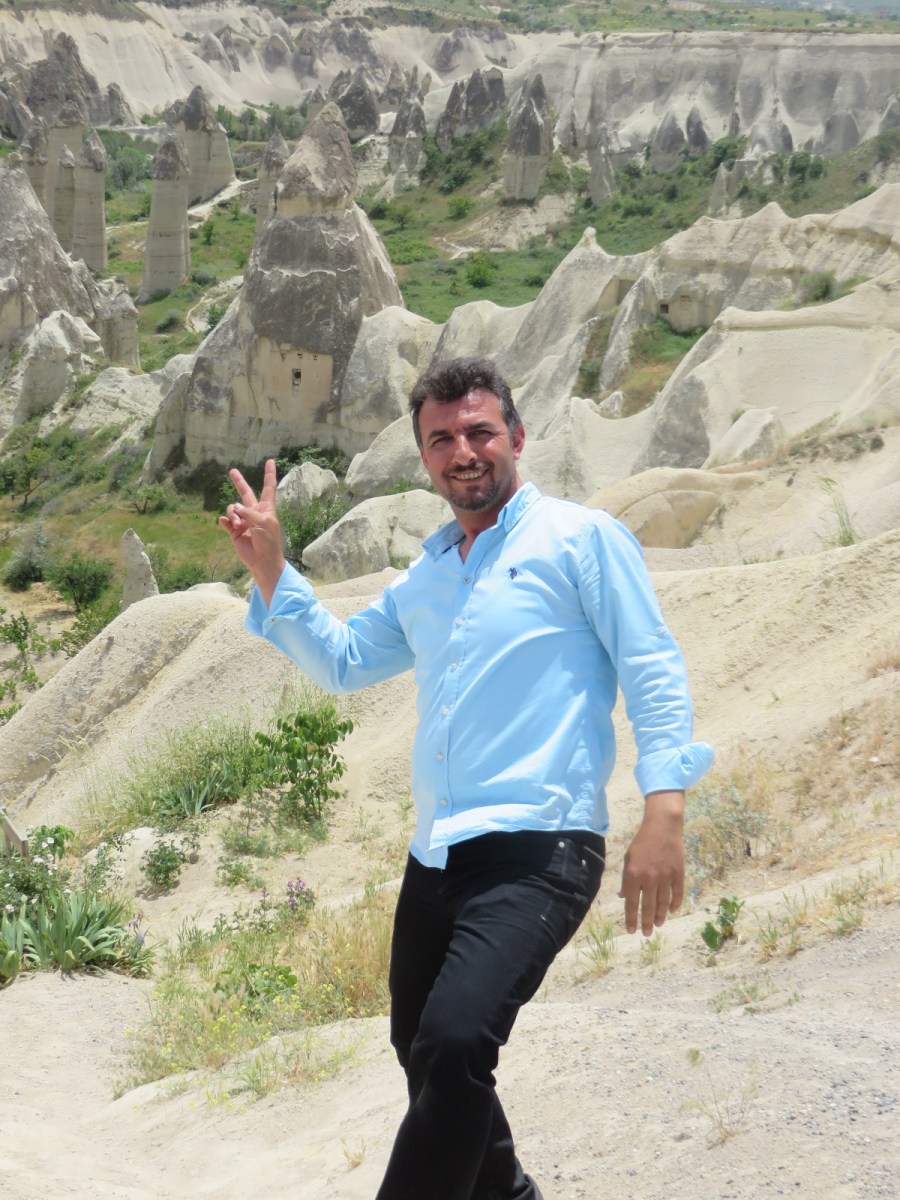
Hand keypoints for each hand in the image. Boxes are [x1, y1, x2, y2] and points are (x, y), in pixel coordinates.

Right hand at [218, 458, 285, 605]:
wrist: (262, 561)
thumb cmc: (268, 541)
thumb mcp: (262, 523)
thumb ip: (248, 512)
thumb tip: (234, 508)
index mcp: (266, 508)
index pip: (268, 487)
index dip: (269, 474)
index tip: (270, 461)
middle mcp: (254, 512)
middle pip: (245, 493)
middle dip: (239, 482)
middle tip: (232, 471)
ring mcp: (243, 521)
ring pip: (233, 508)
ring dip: (233, 514)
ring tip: (237, 525)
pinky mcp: (234, 531)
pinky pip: (226, 521)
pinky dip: (225, 521)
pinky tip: (228, 524)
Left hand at [618, 791, 685, 936]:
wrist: (662, 827)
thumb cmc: (642, 842)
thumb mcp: (628, 859)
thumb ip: (626, 880)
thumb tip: (625, 897)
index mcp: (633, 875)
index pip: (631, 903)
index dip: (631, 918)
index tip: (631, 931)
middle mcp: (649, 879)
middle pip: (648, 907)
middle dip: (646, 923)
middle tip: (646, 934)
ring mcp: (665, 877)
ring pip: (663, 904)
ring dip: (660, 916)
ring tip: (658, 925)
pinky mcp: (678, 874)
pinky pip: (677, 894)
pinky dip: (674, 904)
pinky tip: (671, 911)